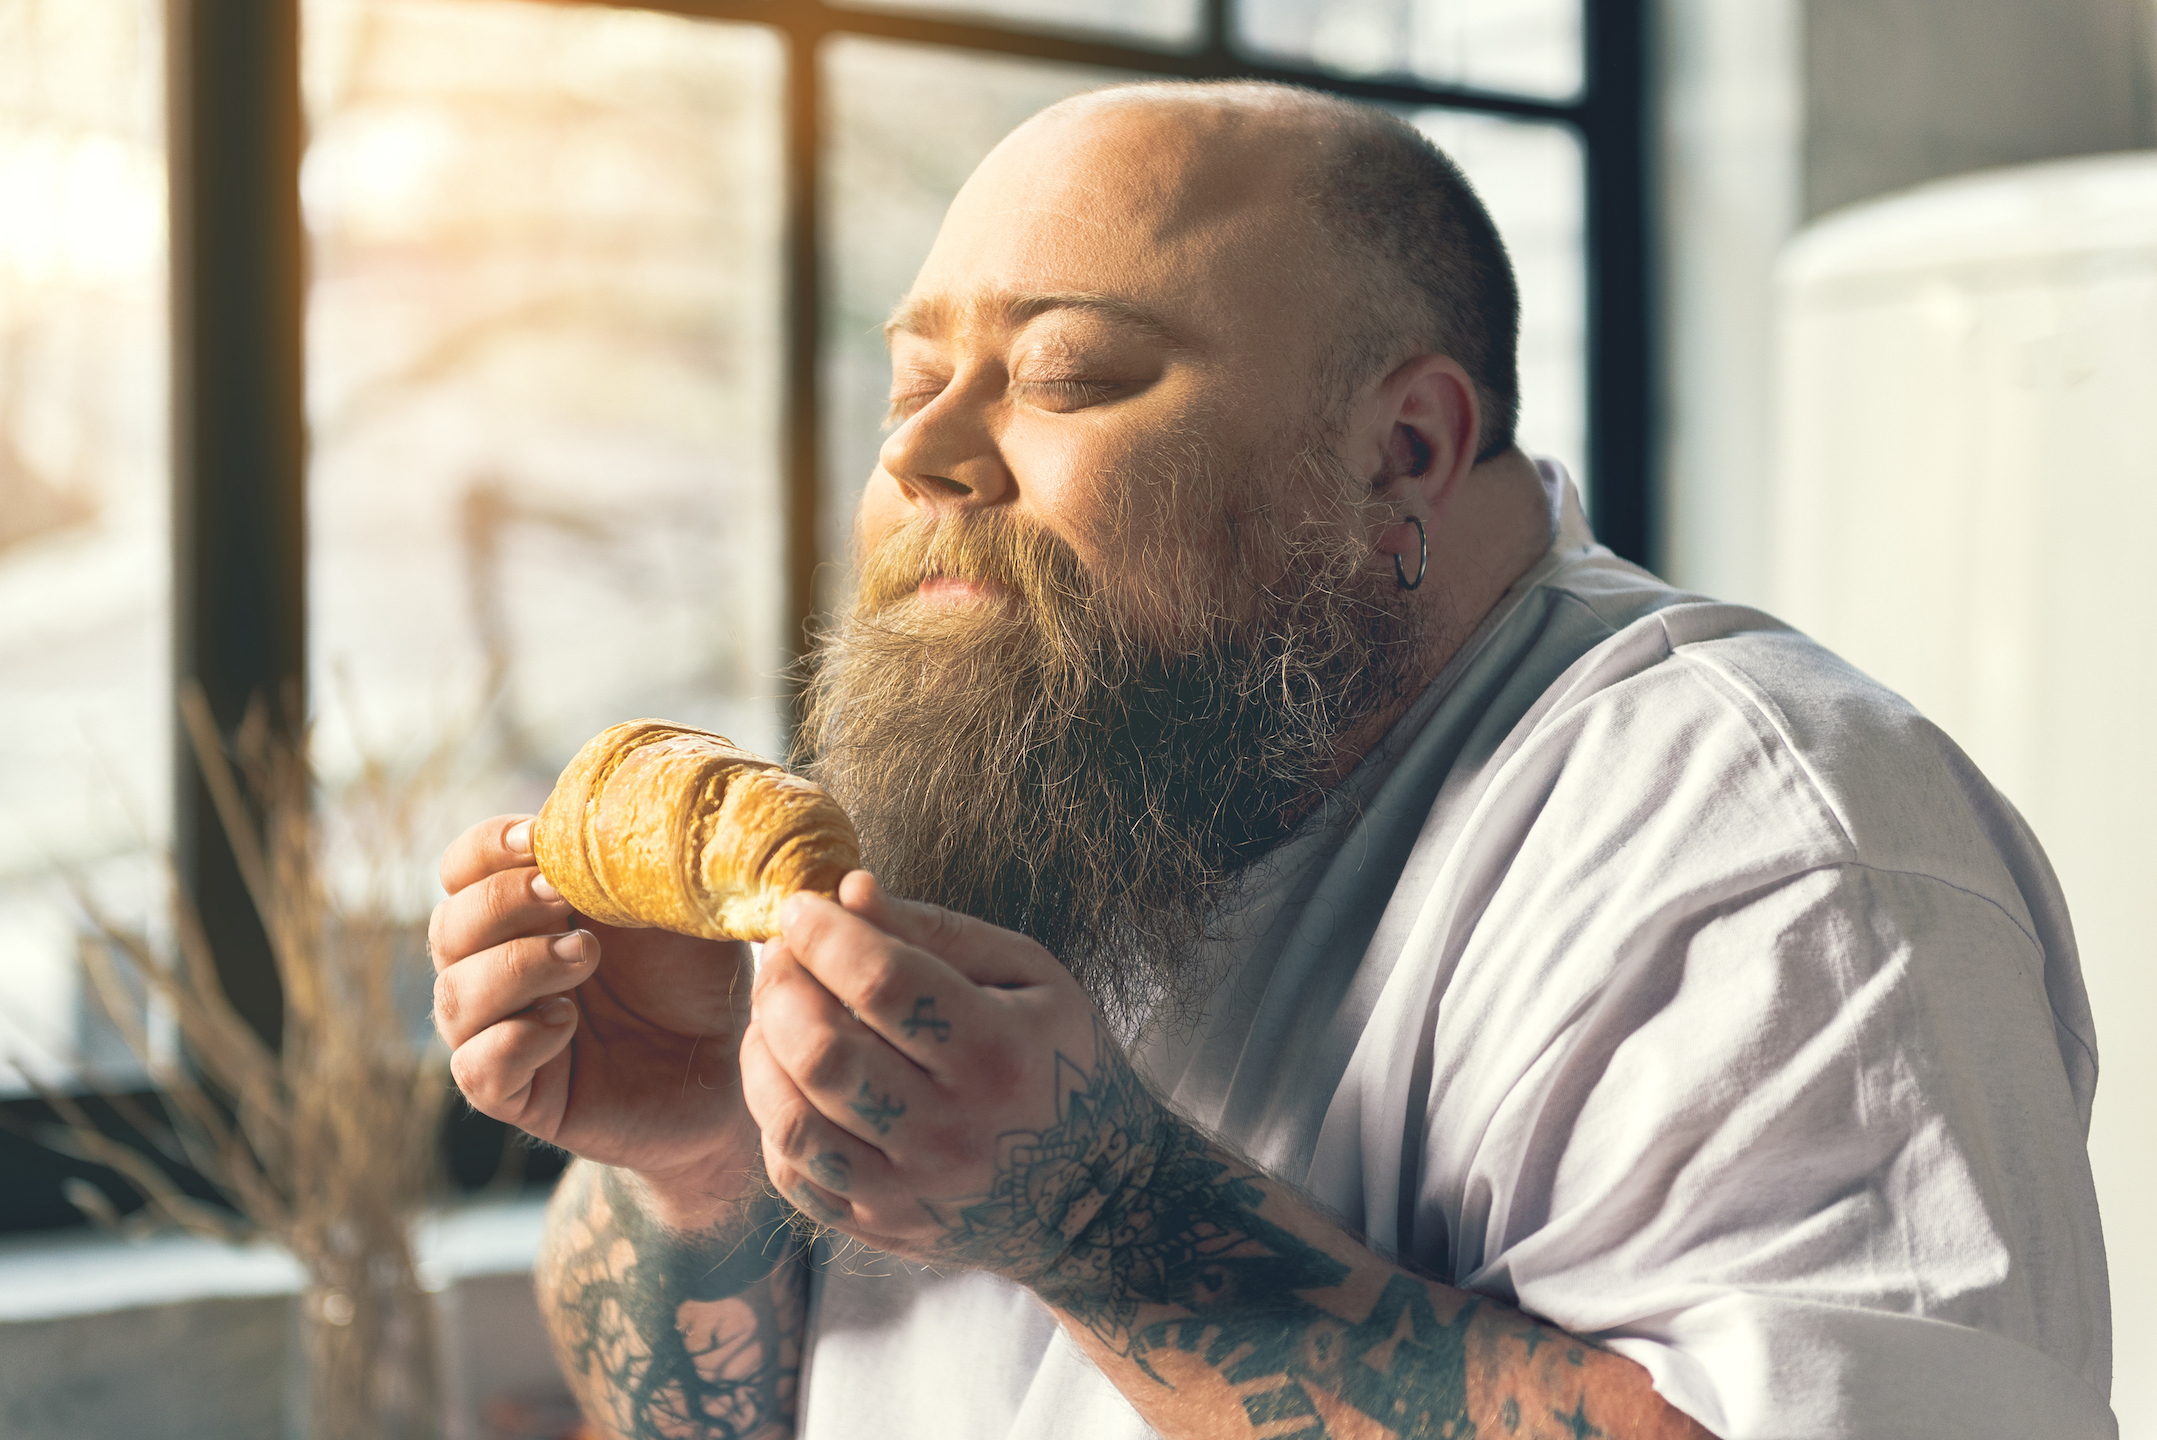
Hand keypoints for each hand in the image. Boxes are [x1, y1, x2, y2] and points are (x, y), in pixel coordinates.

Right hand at [429, 814, 761, 1197]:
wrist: (730, 1062)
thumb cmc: (696, 974)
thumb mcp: (672, 902)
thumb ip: (632, 856)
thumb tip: (609, 802)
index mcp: (524, 912)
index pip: (461, 868)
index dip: (483, 850)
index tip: (534, 840)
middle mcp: (496, 969)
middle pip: (447, 926)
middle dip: (501, 905)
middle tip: (563, 898)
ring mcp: (500, 1032)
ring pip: (454, 996)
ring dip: (515, 967)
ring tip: (584, 956)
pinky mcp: (516, 1094)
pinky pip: (475, 1069)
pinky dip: (514, 1040)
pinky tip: (566, 1023)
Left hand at [741, 871, 1163, 1283]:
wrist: (1096, 1199)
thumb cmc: (1062, 1063)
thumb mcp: (1030, 977)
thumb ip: (939, 932)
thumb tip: (850, 890)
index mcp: (999, 1053)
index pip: (884, 983)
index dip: (825, 935)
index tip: (800, 907)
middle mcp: (951, 1131)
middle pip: (825, 1053)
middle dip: (782, 988)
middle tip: (780, 957)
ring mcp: (911, 1190)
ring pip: (793, 1121)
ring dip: (763, 1051)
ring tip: (773, 1013)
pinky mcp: (880, 1227)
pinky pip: (795, 1173)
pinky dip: (772, 1115)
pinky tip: (788, 1076)